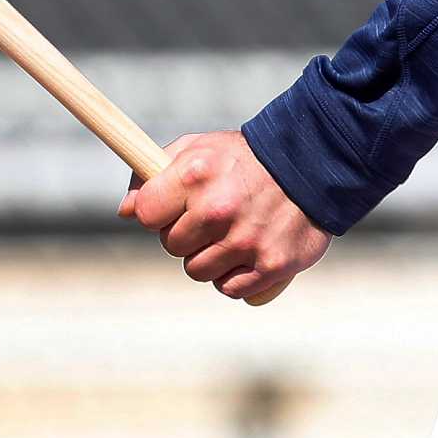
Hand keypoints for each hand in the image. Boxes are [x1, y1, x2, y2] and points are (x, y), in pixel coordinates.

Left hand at [117, 130, 330, 301]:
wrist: (313, 164)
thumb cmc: (246, 159)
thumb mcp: (200, 148)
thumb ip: (156, 173)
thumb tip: (125, 210)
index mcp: (195, 174)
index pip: (145, 213)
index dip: (156, 212)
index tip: (171, 206)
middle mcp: (218, 209)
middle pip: (170, 246)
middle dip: (185, 234)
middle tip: (210, 216)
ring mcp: (245, 241)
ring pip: (197, 271)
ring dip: (209, 257)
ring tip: (231, 232)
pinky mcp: (270, 266)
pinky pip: (229, 289)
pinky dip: (235, 276)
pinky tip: (248, 251)